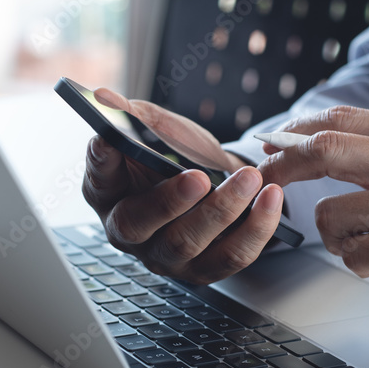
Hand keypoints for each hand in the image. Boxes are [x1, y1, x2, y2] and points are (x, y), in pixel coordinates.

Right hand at [82, 91, 282, 283]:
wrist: (212, 183)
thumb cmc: (176, 158)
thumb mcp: (156, 131)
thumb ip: (133, 116)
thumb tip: (104, 97)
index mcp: (108, 194)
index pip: (97, 179)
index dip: (100, 162)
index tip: (108, 139)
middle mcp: (130, 233)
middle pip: (139, 224)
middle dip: (170, 200)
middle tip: (198, 177)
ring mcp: (165, 256)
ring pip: (187, 244)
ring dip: (222, 211)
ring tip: (249, 179)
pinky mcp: (204, 270)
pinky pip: (230, 257)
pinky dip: (256, 228)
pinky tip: (271, 199)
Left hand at [257, 105, 368, 340]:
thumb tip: (299, 141)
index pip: (341, 120)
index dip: (294, 132)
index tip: (269, 145)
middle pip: (325, 150)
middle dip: (282, 167)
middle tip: (265, 180)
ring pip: (331, 214)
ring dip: (338, 238)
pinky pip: (352, 253)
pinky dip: (360, 263)